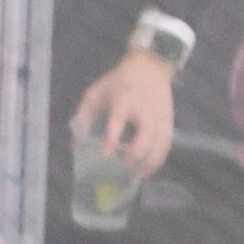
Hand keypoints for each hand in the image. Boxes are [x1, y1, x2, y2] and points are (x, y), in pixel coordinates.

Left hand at [72, 49, 175, 177]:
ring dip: (149, 161)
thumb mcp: (96, 93)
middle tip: (124, 168)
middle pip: (146, 134)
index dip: (112, 137)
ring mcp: (159, 115)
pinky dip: (160, 158)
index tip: (106, 154)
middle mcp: (144, 109)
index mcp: (123, 100)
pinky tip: (149, 169)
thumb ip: (83, 117)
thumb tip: (74, 146)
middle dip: (136, 154)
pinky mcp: (169, 120)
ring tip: (136, 176)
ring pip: (160, 142)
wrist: (149, 67)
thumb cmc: (117, 82)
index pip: (118, 120)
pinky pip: (167, 143)